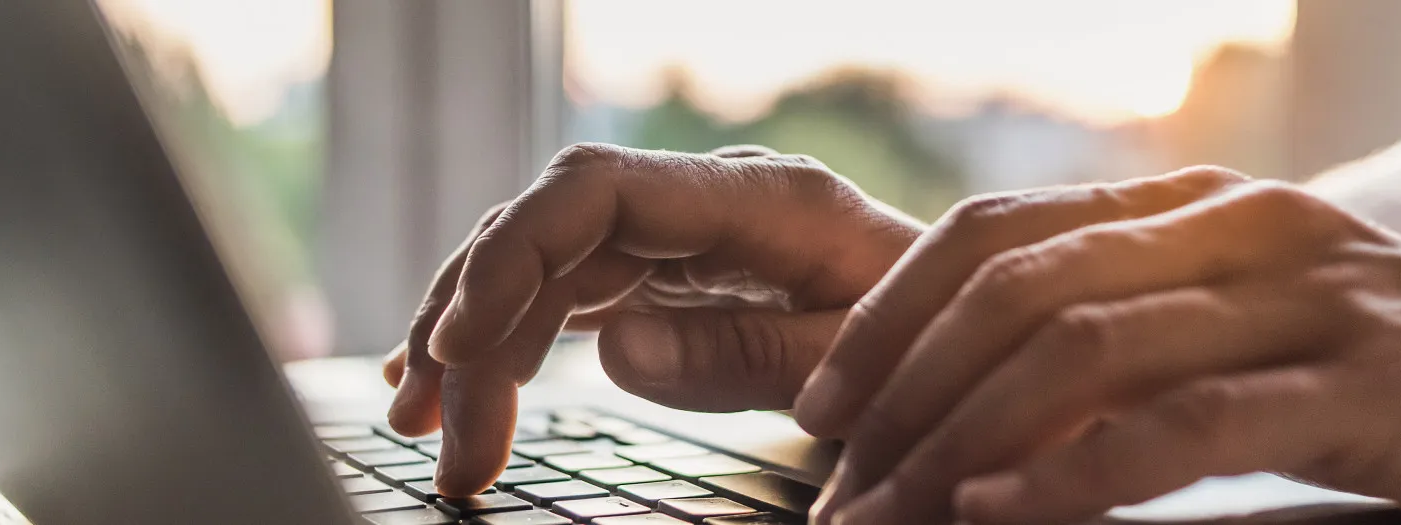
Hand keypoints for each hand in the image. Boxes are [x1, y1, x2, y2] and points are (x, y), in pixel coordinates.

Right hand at [383, 143, 920, 495]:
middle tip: (440, 442)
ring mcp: (678, 234)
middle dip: (474, 327)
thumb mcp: (858, 357)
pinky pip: (564, 292)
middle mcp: (703, 201)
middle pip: (546, 233)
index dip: (511, 257)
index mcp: (756, 199)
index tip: (458, 347)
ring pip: (539, 264)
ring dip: (471, 341)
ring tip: (425, 431)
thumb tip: (614, 350)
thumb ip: (748, 354)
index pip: (594, 192)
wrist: (975, 326)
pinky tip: (457, 386)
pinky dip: (506, 341)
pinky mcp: (666, 272)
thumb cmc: (933, 337)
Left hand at [791, 167, 1400, 523]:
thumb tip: (1002, 424)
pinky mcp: (1362, 380)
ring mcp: (1303, 295)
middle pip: (1011, 285)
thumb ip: (1146, 352)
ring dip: (958, 441)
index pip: (997, 235)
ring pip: (1078, 347)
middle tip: (835, 488)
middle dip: (900, 390)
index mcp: (1202, 213)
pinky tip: (1000, 512)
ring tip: (887, 518)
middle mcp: (1238, 231)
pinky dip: (1078, 469)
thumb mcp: (1263, 343)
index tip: (823, 408)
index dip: (890, 316)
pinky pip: (1188, 419)